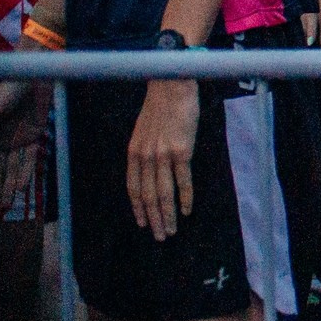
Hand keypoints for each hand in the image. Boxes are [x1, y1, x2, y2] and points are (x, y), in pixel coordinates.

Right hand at [0, 79, 50, 216]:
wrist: (34, 77)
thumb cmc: (10, 89)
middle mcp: (2, 140)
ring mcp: (18, 140)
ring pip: (13, 168)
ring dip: (10, 186)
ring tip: (7, 204)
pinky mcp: (34, 136)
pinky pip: (29, 158)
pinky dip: (25, 173)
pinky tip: (21, 187)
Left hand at [127, 77, 200, 240]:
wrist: (172, 84)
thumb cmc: (162, 104)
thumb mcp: (145, 129)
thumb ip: (146, 149)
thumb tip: (153, 167)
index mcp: (134, 152)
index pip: (133, 188)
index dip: (138, 208)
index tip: (143, 223)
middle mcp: (145, 157)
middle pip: (148, 196)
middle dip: (153, 218)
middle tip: (160, 236)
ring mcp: (162, 155)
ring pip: (163, 193)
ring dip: (167, 215)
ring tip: (171, 230)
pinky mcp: (181, 150)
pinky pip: (183, 180)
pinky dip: (185, 198)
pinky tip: (187, 210)